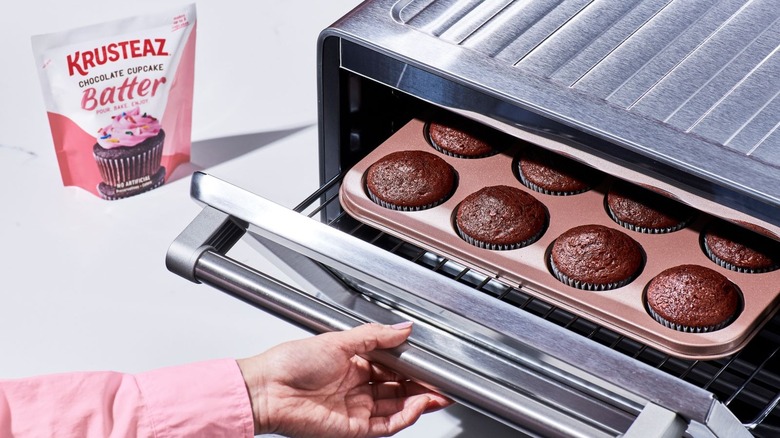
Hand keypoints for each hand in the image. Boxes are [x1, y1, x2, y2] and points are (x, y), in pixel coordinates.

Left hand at [237, 322, 451, 437]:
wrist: (266, 389)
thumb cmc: (289, 363)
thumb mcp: (338, 340)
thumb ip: (375, 335)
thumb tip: (403, 328)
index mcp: (352, 364)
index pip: (391, 366)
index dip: (412, 366)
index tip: (430, 362)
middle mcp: (355, 387)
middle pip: (397, 389)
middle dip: (421, 385)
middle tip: (441, 380)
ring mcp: (355, 408)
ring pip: (396, 408)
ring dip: (419, 401)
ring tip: (437, 393)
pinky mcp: (353, 428)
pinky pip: (387, 424)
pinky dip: (405, 416)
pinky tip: (418, 404)